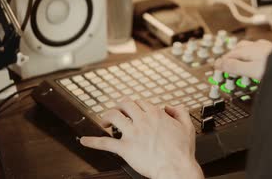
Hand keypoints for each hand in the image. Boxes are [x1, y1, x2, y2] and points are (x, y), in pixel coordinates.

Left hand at [80, 99, 202, 178]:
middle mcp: (142, 121)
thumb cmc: (181, 152)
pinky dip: (92, 141)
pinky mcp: (125, 148)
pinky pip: (105, 143)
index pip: (141, 102)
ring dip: (106, 117)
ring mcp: (133, 134)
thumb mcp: (187, 127)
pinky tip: (84, 141)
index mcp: (156, 115)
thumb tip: (172, 107)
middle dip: (119, 106)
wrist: (176, 168)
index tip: (134, 111)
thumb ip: (180, 112)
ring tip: (104, 121)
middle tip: (117, 112)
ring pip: (113, 116)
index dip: (136, 106)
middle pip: (125, 103)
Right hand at [214, 40, 271, 80]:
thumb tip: (219, 63)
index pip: (231, 54)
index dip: (222, 61)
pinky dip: (253, 55)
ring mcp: (267, 47)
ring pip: (251, 47)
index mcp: (250, 49)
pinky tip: (259, 58)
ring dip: (243, 53)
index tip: (216, 66)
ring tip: (240, 59)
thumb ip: (235, 66)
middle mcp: (258, 46)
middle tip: (226, 62)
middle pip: (240, 48)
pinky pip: (260, 50)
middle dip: (232, 54)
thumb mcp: (251, 69)